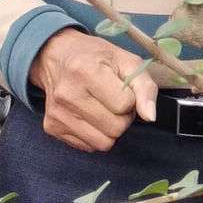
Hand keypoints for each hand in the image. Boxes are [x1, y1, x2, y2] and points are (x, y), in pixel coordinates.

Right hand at [31, 28, 157, 153]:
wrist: (56, 56)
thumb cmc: (94, 57)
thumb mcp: (126, 61)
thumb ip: (145, 87)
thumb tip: (150, 117)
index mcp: (86, 71)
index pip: (125, 105)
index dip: (130, 99)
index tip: (121, 89)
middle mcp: (68, 94)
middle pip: (116, 128)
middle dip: (121, 117)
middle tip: (112, 100)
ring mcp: (58, 113)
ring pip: (104, 143)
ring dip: (109, 129)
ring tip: (102, 109)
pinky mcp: (52, 127)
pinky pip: (89, 146)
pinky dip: (94, 134)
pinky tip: (88, 116)